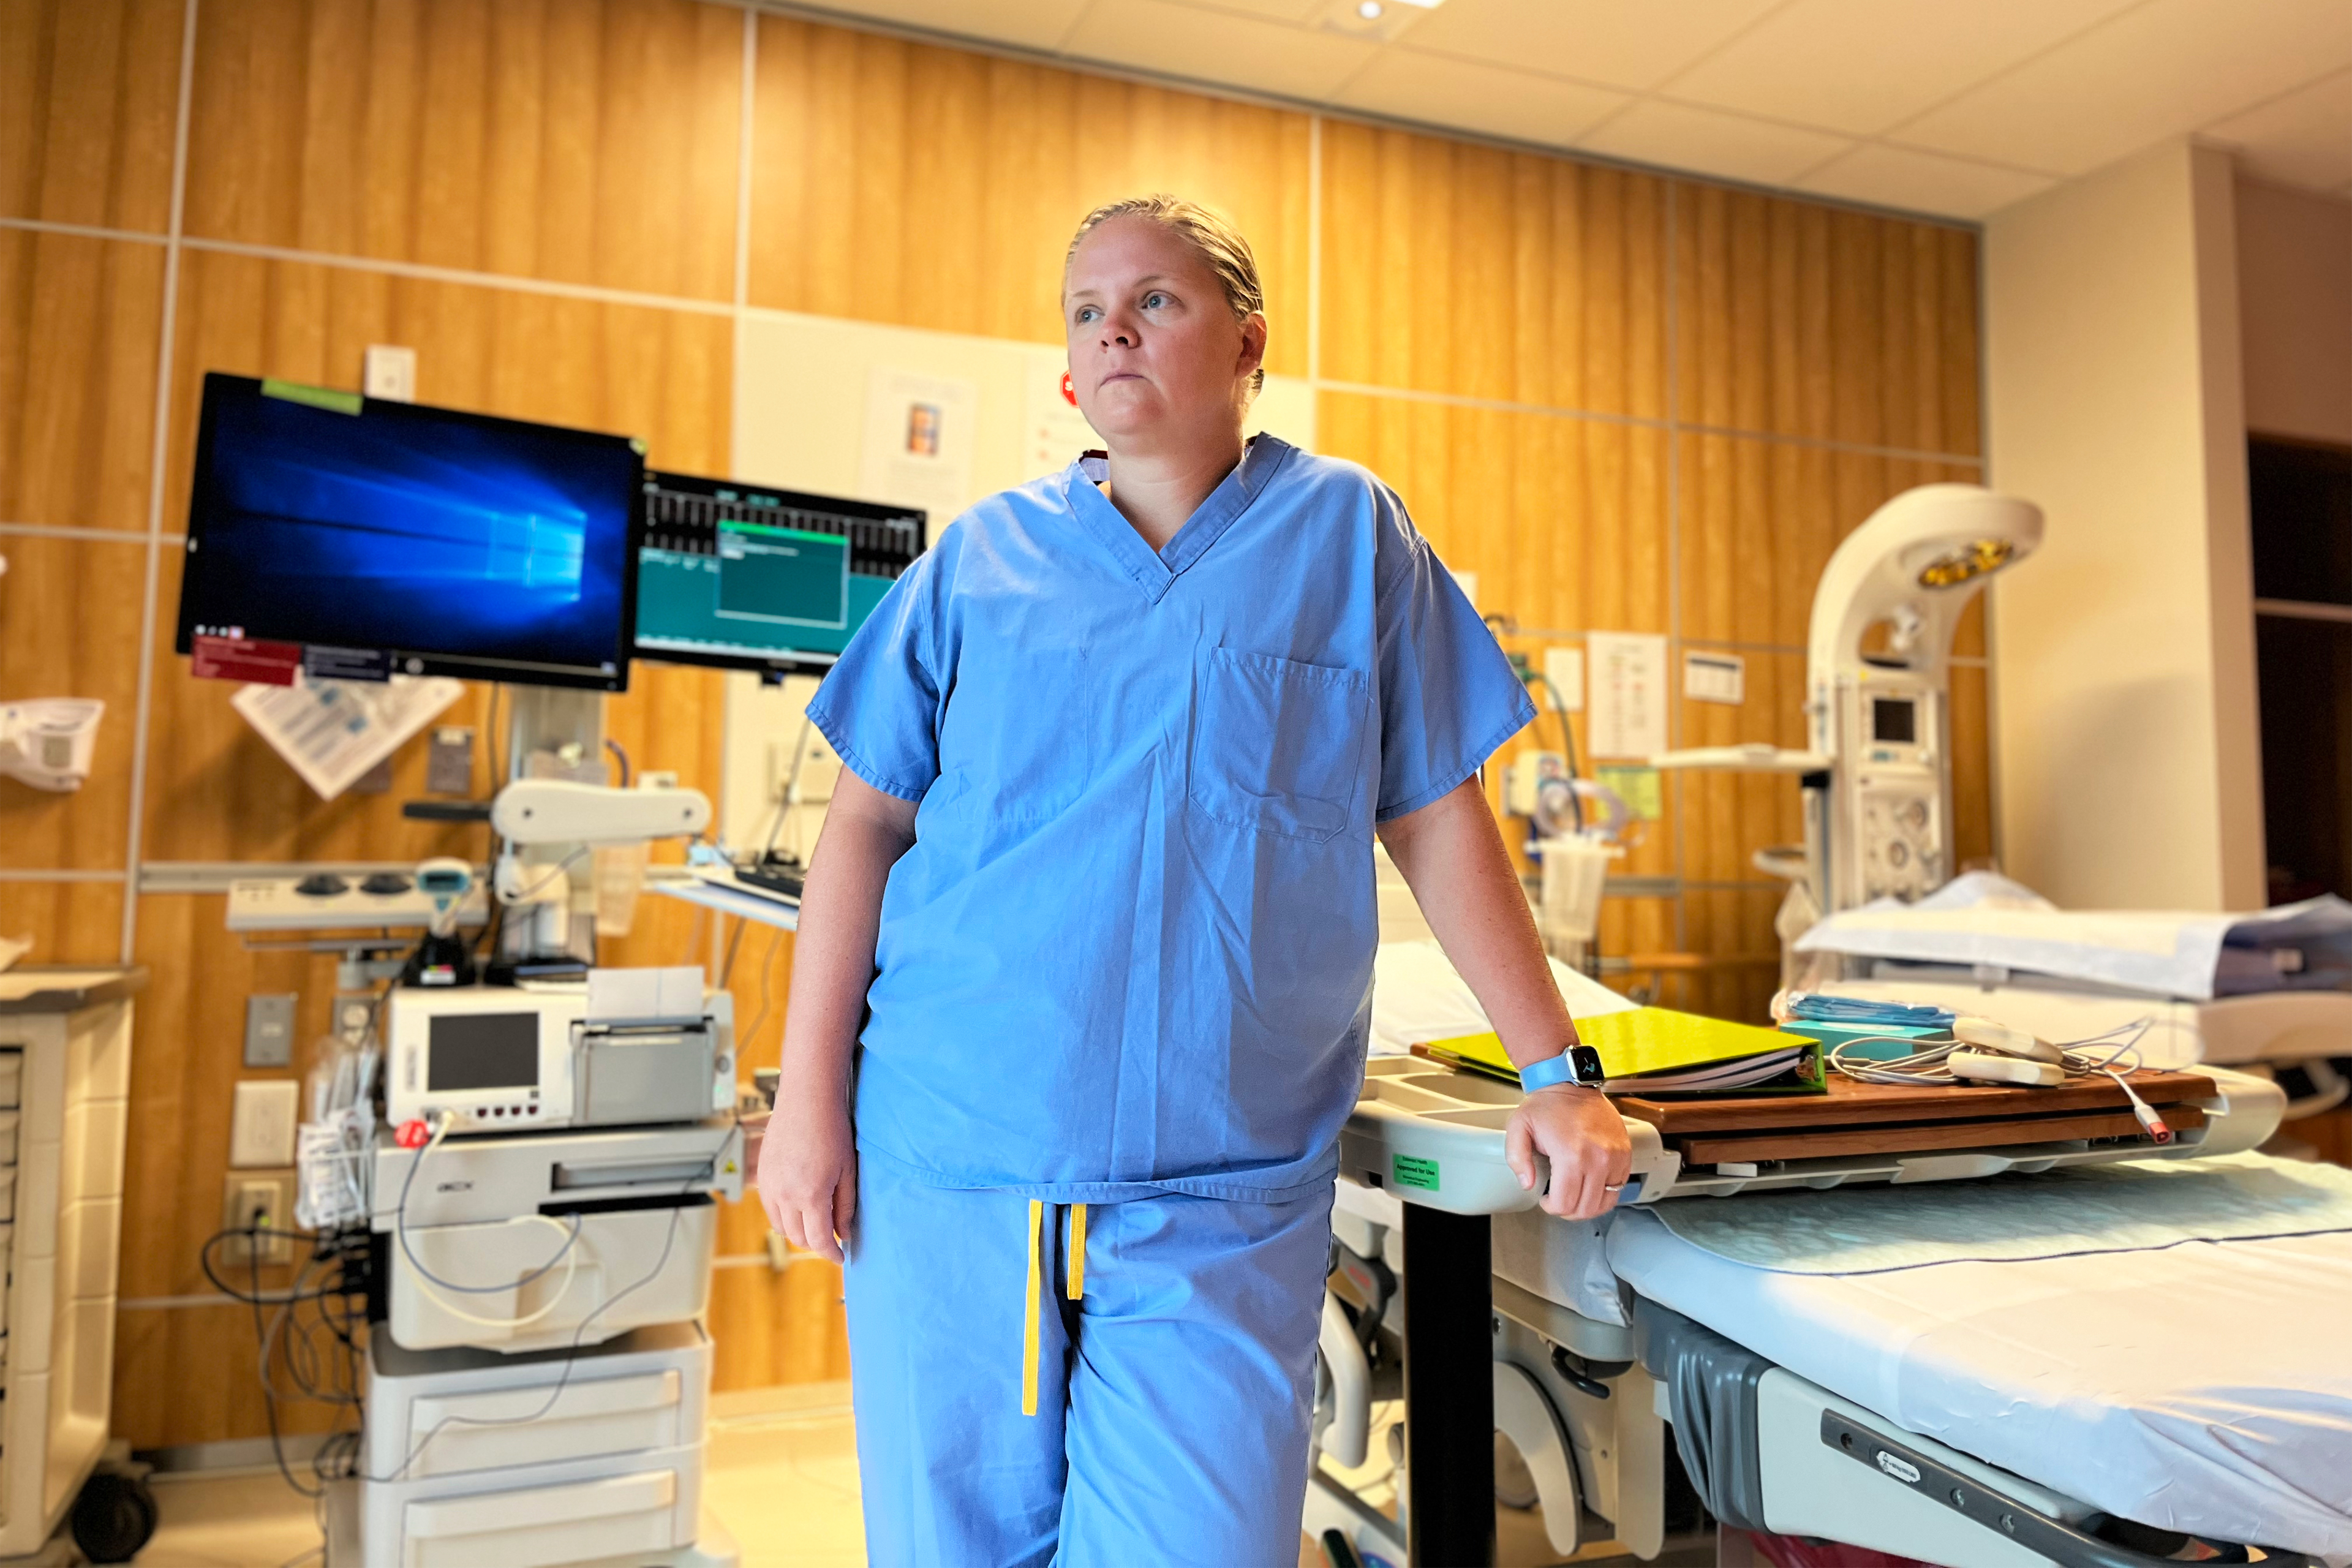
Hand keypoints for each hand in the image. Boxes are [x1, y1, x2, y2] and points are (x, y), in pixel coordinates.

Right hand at [754, 1078, 856, 1263]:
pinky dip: (783, 1216)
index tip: (840, 1257)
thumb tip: (843, 1233)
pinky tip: (798, 1208)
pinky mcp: (762, 1176)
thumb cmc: (832, 1130)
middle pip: (798, 1237)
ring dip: (799, 1231)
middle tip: (831, 1238)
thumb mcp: (847, 1171)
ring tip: (816, 1223)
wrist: (807, 1101)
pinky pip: (770, 1210)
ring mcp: (770, 1186)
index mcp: (810, 1195)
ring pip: (782, 1226)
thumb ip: (845, 1207)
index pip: (818, 1239)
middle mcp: (785, 1194)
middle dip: (816, 1243)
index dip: (831, 1253)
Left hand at [1505, 1083, 1631, 1219]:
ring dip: (1588, 1206)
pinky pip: (1619, 1187)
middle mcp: (1597, 1158)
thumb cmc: (1546, 1105)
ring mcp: (1615, 1157)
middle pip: (1586, 1208)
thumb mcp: (1518, 1128)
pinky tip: (1590, 1183)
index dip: (1551, 1208)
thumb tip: (1528, 1184)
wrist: (1571, 1083)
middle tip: (1558, 1200)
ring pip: (1605, 1202)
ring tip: (1574, 1195)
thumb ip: (1517, 1160)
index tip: (1546, 1199)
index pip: (1565, 1203)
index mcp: (1571, 1155)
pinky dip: (1605, 1192)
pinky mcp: (1625, 1154)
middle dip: (1568, 1210)